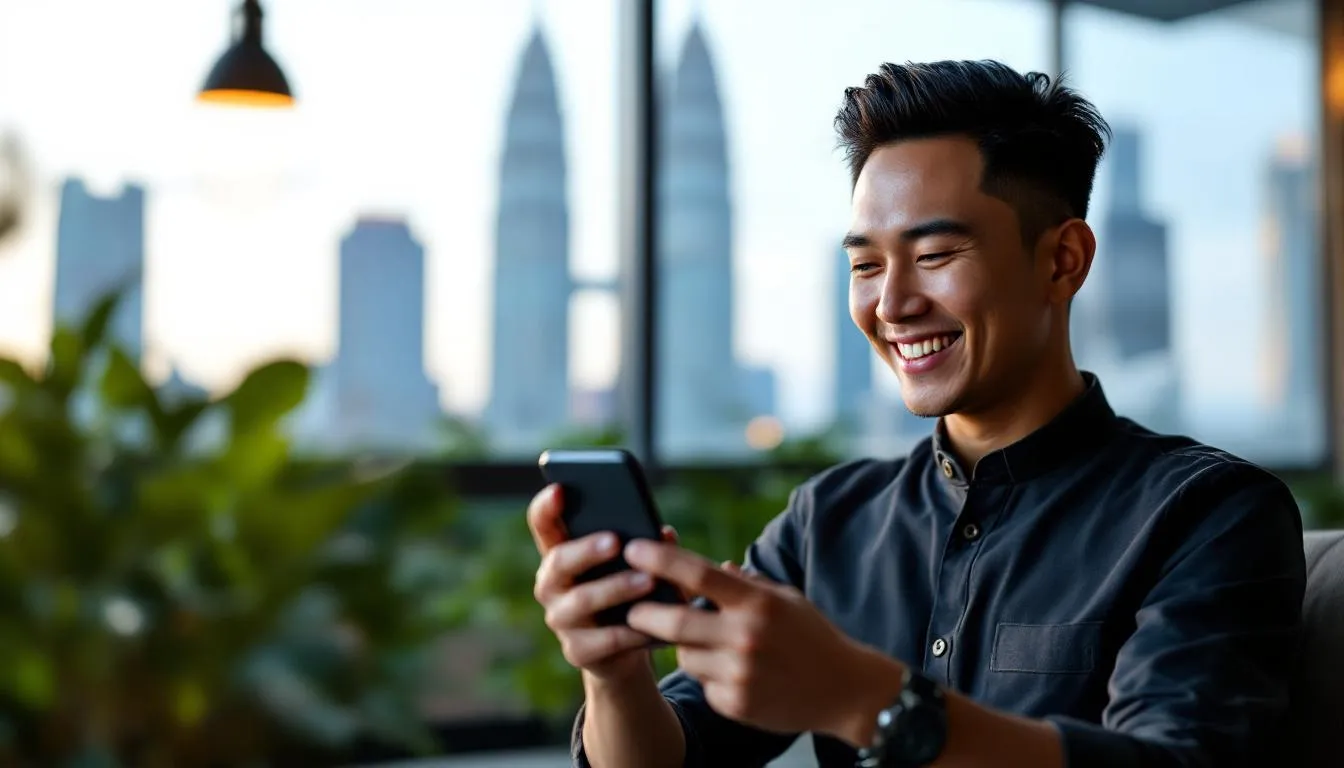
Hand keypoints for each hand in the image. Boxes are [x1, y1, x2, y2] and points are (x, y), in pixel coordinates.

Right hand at [526, 483, 678, 683]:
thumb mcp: (634, 564)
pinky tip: (653, 623)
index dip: (546, 507)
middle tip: (615, 540)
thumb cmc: (628, 591)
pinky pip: (604, 640)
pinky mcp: (578, 651)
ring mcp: (561, 620)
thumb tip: (665, 533)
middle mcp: (551, 584)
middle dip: (587, 550)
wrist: (625, 648)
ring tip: (648, 581)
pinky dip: (631, 630)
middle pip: (558, 561)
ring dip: (616, 588)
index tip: (559, 488)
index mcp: (561, 554)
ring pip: (582, 600)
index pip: (543, 525)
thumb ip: (644, 545)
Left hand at [623, 540, 885, 736]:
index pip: (699, 574)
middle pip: (674, 621)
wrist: (846, 691)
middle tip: (632, 607)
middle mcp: (745, 637)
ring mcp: (739, 674)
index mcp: (757, 603)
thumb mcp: (784, 598)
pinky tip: (733, 673)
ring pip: (684, 655)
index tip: (634, 549)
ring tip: (709, 644)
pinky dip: (708, 674)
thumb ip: (745, 584)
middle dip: (644, 612)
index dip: (661, 560)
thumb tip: (713, 565)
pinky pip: (702, 682)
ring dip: (684, 646)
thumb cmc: (812, 637)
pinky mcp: (735, 704)